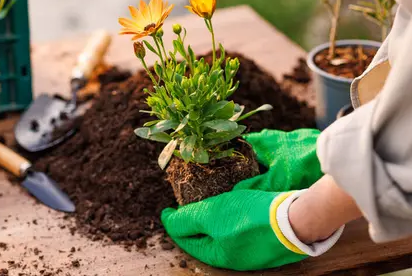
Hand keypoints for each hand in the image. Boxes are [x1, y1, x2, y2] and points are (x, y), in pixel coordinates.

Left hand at [161, 129, 324, 270]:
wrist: (298, 220)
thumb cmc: (252, 217)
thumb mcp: (212, 215)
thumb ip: (187, 220)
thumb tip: (168, 221)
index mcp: (219, 255)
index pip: (187, 241)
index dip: (174, 224)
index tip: (166, 210)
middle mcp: (235, 258)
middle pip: (206, 240)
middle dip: (192, 225)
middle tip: (184, 207)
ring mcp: (252, 252)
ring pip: (224, 235)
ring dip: (212, 221)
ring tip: (207, 204)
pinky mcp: (267, 240)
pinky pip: (242, 230)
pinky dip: (232, 219)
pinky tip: (234, 206)